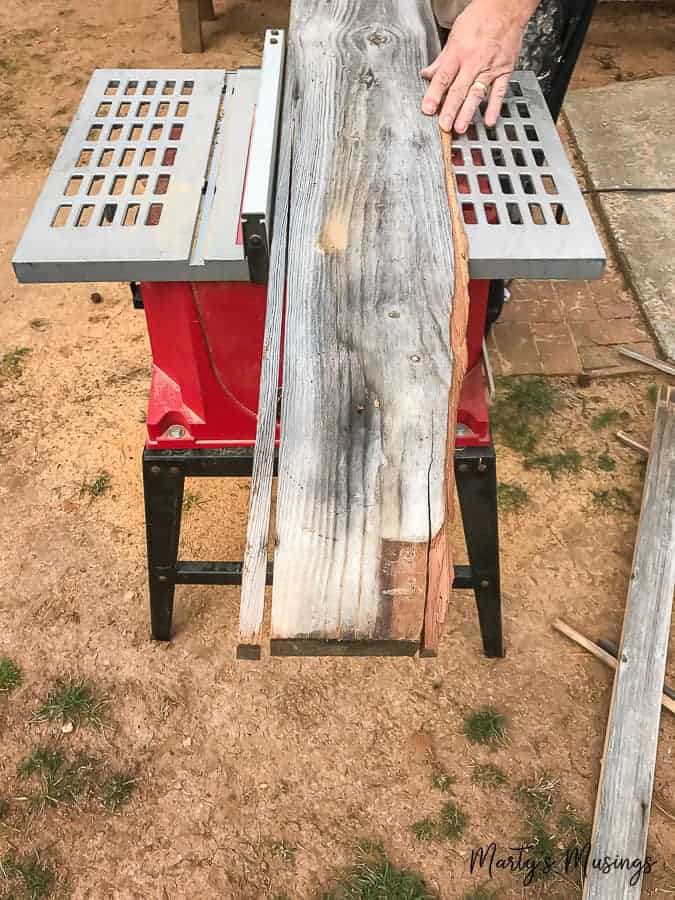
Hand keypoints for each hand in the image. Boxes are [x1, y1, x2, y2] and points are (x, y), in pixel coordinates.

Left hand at [421, 0, 538, 133]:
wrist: (506, 7)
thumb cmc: (480, 17)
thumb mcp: (455, 34)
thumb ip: (442, 59)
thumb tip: (428, 74)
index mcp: (458, 52)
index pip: (443, 78)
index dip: (434, 95)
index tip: (427, 109)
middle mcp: (473, 62)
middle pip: (458, 89)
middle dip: (450, 110)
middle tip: (444, 126)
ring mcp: (490, 67)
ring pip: (476, 93)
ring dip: (468, 112)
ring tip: (460, 127)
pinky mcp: (504, 70)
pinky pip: (499, 91)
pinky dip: (494, 107)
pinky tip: (489, 120)